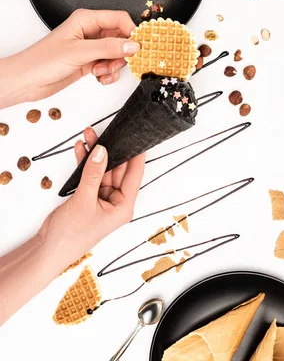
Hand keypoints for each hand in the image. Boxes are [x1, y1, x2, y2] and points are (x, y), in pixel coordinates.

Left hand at [0, 8, 139, 107]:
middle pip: (121, 37)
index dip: (131, 32)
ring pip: (116, 53)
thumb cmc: (42, 61)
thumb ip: (108, 48)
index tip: (139, 47)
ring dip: (114, 65)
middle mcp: (89, 32)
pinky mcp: (88, 62)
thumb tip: (133, 45)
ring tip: (102, 71)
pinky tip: (99, 77)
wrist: (26, 81)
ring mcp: (90, 48)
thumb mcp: (80, 52)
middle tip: (118, 63)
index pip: (119, 19)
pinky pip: (109, 65)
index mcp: (86, 19)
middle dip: (122, 53)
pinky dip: (108, 73)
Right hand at [39, 127, 144, 269]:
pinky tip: (81, 149)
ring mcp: (102, 200)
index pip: (134, 175)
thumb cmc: (70, 235)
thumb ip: (93, 173)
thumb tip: (102, 151)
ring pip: (103, 171)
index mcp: (123, 207)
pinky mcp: (89, 198)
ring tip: (89, 135)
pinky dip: (86, 164)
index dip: (136, 155)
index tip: (136, 137)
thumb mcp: (84, 200)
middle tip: (103, 132)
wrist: (48, 250)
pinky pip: (91, 176)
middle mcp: (116, 203)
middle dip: (110, 151)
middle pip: (118, 170)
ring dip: (96, 155)